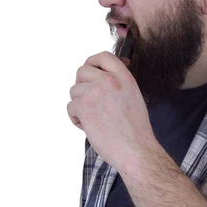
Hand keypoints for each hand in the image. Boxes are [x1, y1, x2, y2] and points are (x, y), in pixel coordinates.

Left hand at [67, 51, 155, 171]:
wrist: (136, 149)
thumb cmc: (136, 130)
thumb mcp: (134, 97)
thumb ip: (119, 83)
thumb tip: (105, 74)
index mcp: (124, 78)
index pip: (103, 56)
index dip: (93, 62)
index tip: (92, 71)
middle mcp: (109, 81)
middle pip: (82, 71)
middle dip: (82, 85)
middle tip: (89, 101)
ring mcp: (95, 92)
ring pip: (74, 91)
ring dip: (79, 105)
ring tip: (94, 119)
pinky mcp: (84, 107)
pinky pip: (70, 107)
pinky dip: (76, 119)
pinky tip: (90, 127)